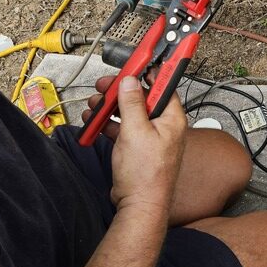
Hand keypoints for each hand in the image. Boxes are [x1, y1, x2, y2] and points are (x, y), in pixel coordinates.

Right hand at [107, 77, 186, 217]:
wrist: (139, 206)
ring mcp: (151, 138)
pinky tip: (95, 122)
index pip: (163, 86)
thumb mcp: (135, 131)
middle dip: (122, 91)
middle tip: (105, 85)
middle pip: (143, 98)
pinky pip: (123, 129)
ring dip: (111, 107)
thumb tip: (131, 82)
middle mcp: (164, 126)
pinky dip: (109, 124)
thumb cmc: (146, 175)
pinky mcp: (138, 149)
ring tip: (95, 105)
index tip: (137, 61)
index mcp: (172, 119)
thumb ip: (132, 104)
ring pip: (130, 113)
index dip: (149, 72)